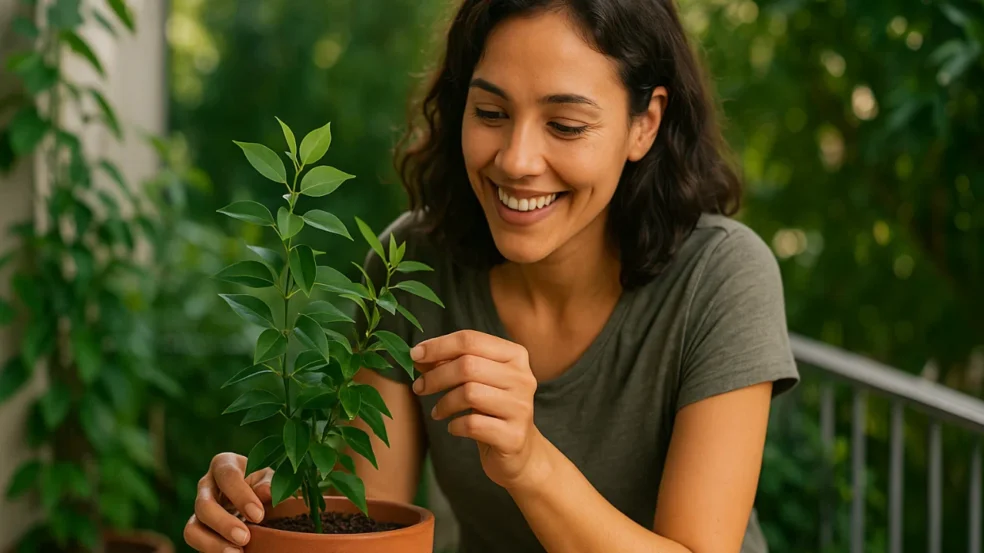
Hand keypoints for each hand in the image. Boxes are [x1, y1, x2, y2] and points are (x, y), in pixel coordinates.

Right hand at [183, 453, 272, 552]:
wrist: (258, 500)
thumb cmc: (264, 484)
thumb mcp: (271, 479)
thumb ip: (270, 483)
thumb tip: (266, 492)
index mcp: (224, 465)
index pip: (226, 475)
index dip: (240, 495)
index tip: (258, 515)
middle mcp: (206, 485)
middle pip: (204, 504)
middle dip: (224, 523)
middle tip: (245, 538)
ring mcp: (199, 509)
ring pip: (192, 528)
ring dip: (212, 543)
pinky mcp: (198, 529)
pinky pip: (196, 541)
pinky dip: (211, 550)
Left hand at [410, 330, 546, 489]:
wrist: (519, 450)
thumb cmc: (492, 409)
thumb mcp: (475, 381)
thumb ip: (450, 364)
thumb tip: (419, 355)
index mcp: (515, 355)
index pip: (470, 339)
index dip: (438, 346)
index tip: (415, 355)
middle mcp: (523, 378)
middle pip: (468, 366)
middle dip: (436, 376)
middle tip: (419, 387)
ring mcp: (521, 407)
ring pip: (470, 393)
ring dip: (444, 403)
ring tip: (437, 412)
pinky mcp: (513, 436)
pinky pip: (473, 424)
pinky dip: (455, 425)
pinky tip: (453, 428)